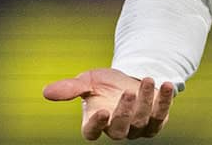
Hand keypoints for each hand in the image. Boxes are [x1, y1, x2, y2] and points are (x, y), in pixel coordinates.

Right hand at [43, 68, 175, 139]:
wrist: (130, 81)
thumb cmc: (105, 84)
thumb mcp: (88, 81)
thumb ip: (70, 88)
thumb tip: (46, 92)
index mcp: (95, 122)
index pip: (91, 132)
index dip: (96, 125)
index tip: (101, 112)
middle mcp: (115, 130)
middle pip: (119, 130)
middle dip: (125, 111)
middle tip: (128, 92)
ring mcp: (136, 129)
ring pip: (141, 121)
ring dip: (146, 101)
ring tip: (147, 79)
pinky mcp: (155, 122)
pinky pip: (161, 116)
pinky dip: (164, 101)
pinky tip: (164, 84)